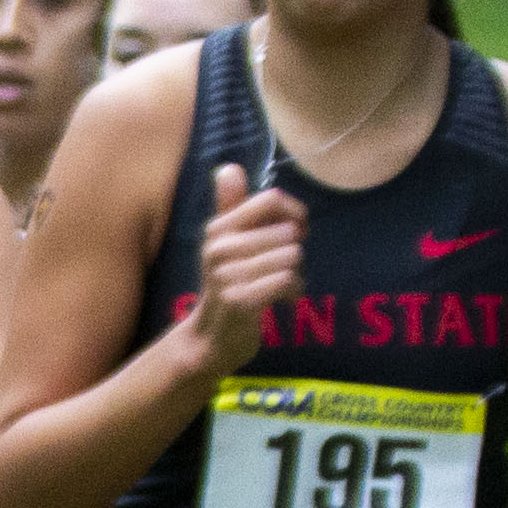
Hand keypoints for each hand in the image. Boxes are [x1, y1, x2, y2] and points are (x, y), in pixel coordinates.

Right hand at [164, 161, 303, 385]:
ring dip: (298, 275)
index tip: (296, 232)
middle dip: (297, 252)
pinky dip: (294, 292)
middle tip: (284, 269)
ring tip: (283, 286)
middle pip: (288, 232)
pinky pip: (287, 281)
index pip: (271, 199)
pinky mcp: (241, 300)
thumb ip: (231, 206)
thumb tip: (229, 168)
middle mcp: (219, 247)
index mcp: (219, 228)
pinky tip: (285, 300)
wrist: (210, 339)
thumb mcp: (226, 244)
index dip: (295, 214)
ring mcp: (228, 274)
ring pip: (292, 256)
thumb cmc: (227, 286)